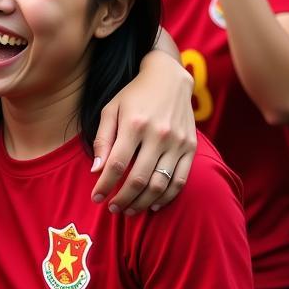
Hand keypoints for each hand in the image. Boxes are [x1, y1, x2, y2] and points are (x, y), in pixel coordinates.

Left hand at [91, 51, 195, 212]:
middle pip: (138, 179)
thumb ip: (102, 139)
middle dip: (122, 199)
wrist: (169, 78)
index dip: (105, 185)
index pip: (116, 165)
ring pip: (160, 184)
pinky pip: (180, 180)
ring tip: (128, 210)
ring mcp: (178, 142)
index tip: (96, 198)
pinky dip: (166, 197)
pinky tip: (153, 205)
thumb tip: (96, 170)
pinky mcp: (191, 147)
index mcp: (134, 124)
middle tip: (111, 209)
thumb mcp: (111, 110)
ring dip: (142, 203)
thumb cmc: (134, 95)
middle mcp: (158, 135)